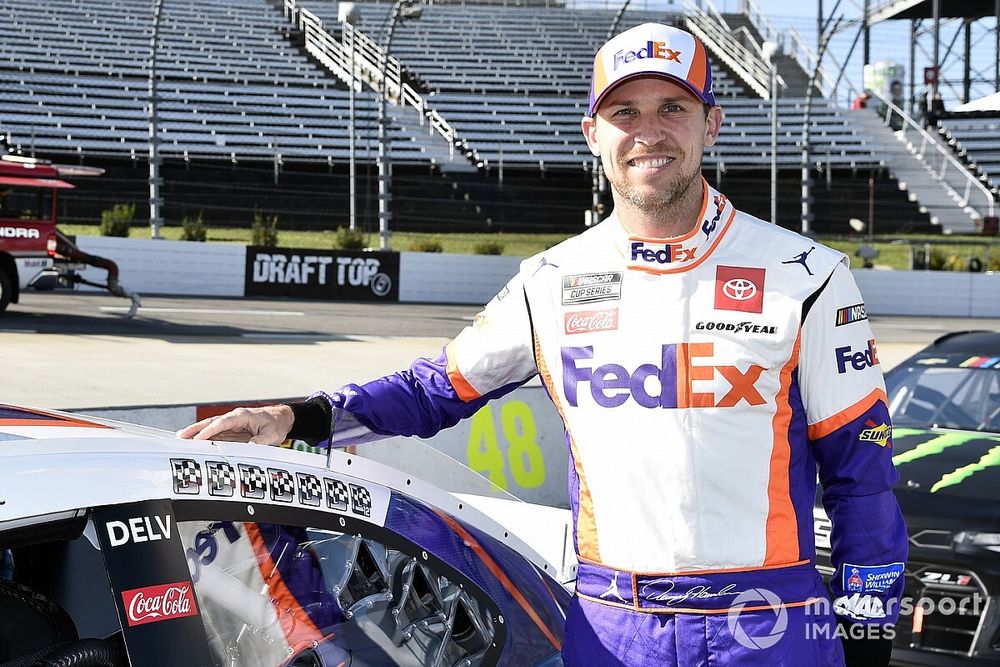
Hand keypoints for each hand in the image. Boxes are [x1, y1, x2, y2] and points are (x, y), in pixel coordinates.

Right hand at [176, 405, 293, 444]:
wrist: (281, 418)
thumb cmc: (276, 424)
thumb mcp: (272, 434)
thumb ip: (259, 442)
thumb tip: (247, 450)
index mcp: (242, 416)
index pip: (223, 422)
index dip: (210, 430)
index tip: (199, 438)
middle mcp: (234, 419)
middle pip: (212, 423)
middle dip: (196, 429)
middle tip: (180, 436)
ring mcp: (232, 425)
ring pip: (211, 429)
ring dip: (197, 433)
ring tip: (181, 440)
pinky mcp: (232, 431)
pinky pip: (216, 435)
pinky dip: (205, 439)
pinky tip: (195, 444)